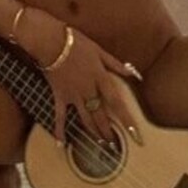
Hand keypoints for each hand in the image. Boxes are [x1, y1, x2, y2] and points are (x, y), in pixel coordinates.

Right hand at [22, 14, 140, 147]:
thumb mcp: (99, 50)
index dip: (127, 119)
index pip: (117, 103)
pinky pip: (60, 117)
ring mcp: (74, 96)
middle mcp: (89, 91)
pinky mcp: (60, 97)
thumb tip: (134, 73)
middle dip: (109, 132)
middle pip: (101, 116)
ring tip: (101, 143)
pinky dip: (60, 131)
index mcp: (100, 78)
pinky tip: (62, 144)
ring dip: (94, 132)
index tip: (136, 134)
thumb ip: (116, 64)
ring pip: (86, 119)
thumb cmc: (76, 43)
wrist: (51, 42)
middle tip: (115, 145)